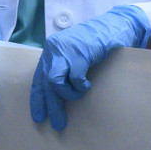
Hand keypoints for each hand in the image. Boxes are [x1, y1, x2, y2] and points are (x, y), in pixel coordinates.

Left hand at [30, 5, 149, 131]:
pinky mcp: (79, 53)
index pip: (38, 79)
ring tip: (78, 94)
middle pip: (45, 83)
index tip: (39, 117)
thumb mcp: (73, 55)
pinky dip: (81, 86)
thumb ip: (63, 69)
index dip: (38, 99)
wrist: (113, 26)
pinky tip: (87, 85)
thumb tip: (56, 97)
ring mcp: (65, 50)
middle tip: (58, 124)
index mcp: (51, 52)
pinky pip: (75, 77)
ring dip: (67, 94)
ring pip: (54, 81)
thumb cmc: (95, 43)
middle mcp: (53, 50)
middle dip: (52, 106)